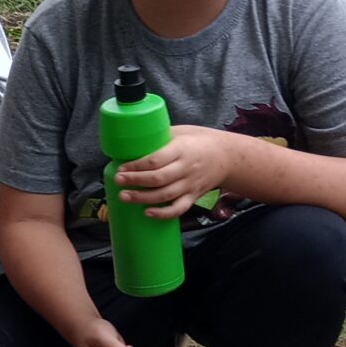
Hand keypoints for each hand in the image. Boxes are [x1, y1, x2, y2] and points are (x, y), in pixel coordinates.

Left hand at [115, 125, 238, 220]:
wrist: (227, 156)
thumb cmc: (199, 141)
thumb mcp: (181, 132)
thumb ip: (160, 138)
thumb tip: (132, 141)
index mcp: (181, 150)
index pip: (156, 160)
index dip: (136, 166)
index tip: (121, 167)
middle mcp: (186, 168)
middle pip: (158, 179)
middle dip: (135, 181)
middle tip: (118, 181)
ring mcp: (190, 184)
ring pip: (165, 195)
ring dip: (143, 198)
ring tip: (124, 197)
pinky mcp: (193, 196)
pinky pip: (179, 209)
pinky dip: (163, 214)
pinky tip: (147, 213)